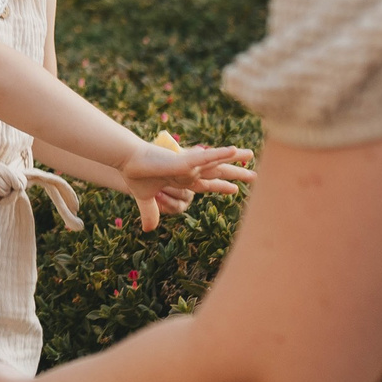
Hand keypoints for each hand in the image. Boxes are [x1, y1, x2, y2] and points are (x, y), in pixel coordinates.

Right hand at [120, 136, 253, 230]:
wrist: (126, 163)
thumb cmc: (135, 175)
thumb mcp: (145, 198)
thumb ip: (151, 212)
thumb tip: (147, 230)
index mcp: (183, 178)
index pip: (207, 183)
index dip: (221, 186)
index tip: (235, 189)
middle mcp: (190, 170)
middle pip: (218, 171)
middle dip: (236, 173)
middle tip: (254, 176)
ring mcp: (189, 164)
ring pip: (217, 161)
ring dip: (235, 158)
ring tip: (251, 154)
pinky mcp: (184, 160)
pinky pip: (206, 157)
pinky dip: (220, 154)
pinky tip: (233, 151)